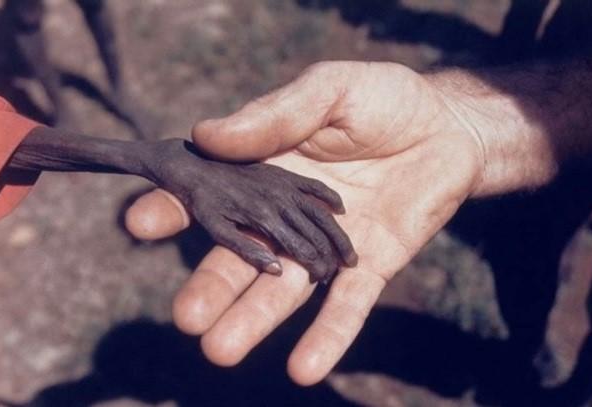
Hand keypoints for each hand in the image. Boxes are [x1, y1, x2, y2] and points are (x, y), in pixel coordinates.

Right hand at [127, 61, 485, 383]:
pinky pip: (347, 307)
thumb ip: (274, 115)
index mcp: (267, 170)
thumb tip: (207, 133)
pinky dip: (327, 336)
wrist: (452, 125)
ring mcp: (326, 246)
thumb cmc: (385, 99)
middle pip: (242, 256)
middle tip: (186, 318)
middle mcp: (287, 216)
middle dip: (214, 288)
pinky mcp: (370, 266)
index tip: (139, 222)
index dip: (176, 206)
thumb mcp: (329, 91)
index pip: (213, 192)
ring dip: (255, 320)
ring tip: (221, 349)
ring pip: (285, 289)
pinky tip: (304, 368)